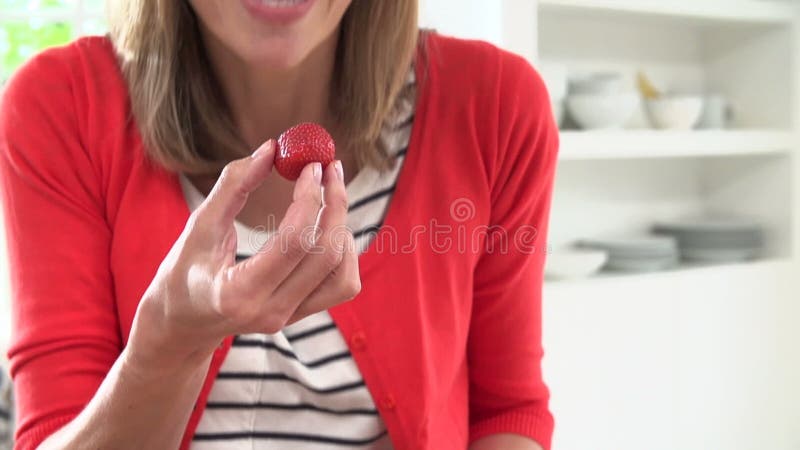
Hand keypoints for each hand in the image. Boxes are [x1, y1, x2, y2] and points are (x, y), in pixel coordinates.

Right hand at [129, 139, 359, 367]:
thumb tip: (271, 149)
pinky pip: (340, 285)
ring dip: (342, 229)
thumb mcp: (198, 226)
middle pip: (326, 254)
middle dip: (335, 205)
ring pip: (342, 274)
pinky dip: (343, 253)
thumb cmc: (183, 272)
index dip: (310, 198)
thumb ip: (233, 186)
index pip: (295, 241)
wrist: (182, 323)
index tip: (311, 166)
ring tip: (329, 197)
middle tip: (329, 168)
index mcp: (239, 293)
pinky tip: (328, 229)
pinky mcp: (301, 315)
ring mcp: (289, 318)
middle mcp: (271, 311)